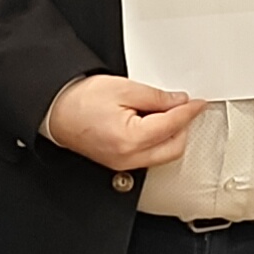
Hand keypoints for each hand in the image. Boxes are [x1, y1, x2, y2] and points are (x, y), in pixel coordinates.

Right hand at [44, 73, 204, 172]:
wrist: (56, 111)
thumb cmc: (80, 101)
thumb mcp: (123, 89)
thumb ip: (156, 97)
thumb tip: (177, 102)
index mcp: (130, 139)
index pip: (172, 126)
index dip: (188, 111)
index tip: (197, 103)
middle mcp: (128, 158)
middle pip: (174, 148)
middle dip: (183, 127)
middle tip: (183, 107)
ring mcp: (123, 164)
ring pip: (163, 156)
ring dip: (171, 136)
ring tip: (166, 114)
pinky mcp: (118, 164)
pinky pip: (148, 157)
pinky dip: (157, 142)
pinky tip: (153, 126)